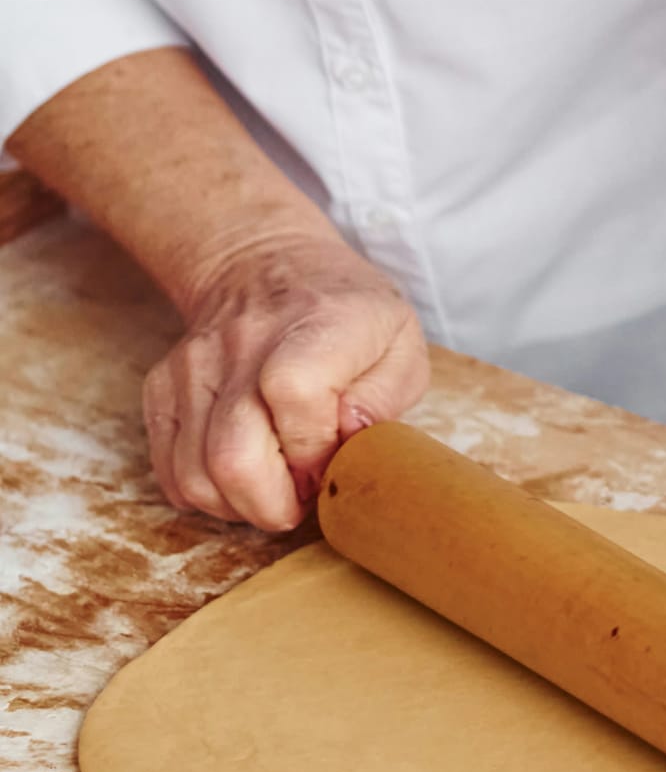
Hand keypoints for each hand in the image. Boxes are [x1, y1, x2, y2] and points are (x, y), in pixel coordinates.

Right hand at [142, 230, 428, 533]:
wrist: (264, 265)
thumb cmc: (344, 315)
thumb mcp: (399, 342)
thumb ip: (384, 399)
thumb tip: (347, 440)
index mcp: (317, 325)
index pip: (294, 395)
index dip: (313, 450)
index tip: (330, 461)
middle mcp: (245, 344)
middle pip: (233, 456)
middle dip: (273, 506)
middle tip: (300, 499)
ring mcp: (195, 366)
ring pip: (195, 474)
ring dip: (238, 506)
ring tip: (272, 488)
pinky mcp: (162, 386)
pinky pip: (169, 469)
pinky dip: (204, 492)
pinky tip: (239, 477)